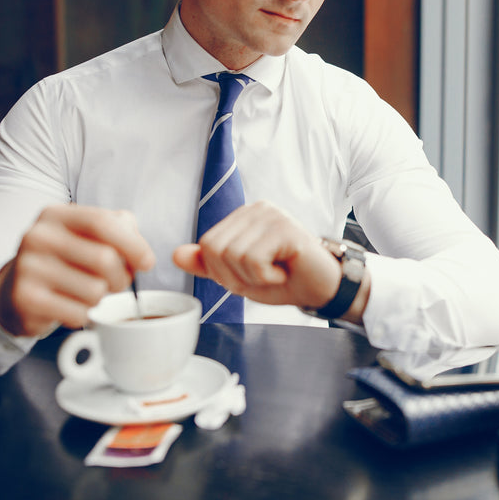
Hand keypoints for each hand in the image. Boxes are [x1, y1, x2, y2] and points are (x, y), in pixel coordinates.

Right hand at [0, 205, 154, 335]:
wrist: (14, 290)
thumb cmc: (64, 260)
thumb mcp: (87, 235)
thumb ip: (120, 230)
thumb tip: (142, 254)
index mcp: (55, 215)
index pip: (102, 222)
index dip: (132, 243)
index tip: (147, 262)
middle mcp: (37, 236)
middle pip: (104, 259)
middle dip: (121, 277)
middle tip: (115, 282)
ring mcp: (28, 267)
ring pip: (95, 290)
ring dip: (100, 298)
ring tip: (86, 292)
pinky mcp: (25, 299)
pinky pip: (78, 314)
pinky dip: (83, 315)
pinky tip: (69, 306)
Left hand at [172, 201, 368, 321]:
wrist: (322, 289)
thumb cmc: (285, 280)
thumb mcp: (239, 276)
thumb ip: (208, 265)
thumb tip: (176, 254)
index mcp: (243, 217)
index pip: (207, 244)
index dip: (222, 272)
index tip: (250, 276)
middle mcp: (256, 209)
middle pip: (215, 249)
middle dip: (234, 276)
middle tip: (263, 277)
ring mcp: (271, 215)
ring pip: (232, 255)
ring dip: (252, 278)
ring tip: (275, 273)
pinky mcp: (284, 227)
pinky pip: (253, 259)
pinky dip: (266, 277)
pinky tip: (284, 271)